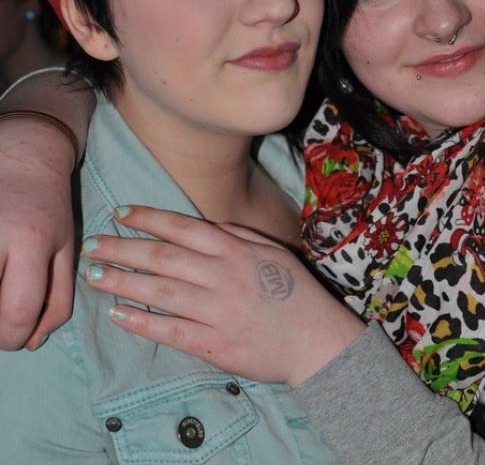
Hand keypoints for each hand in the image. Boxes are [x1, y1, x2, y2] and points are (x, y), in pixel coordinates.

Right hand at [0, 118, 75, 349]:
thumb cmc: (50, 209)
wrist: (24, 160)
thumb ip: (58, 298)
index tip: (20, 336)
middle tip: (4, 323)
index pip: (20, 309)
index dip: (17, 336)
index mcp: (32, 242)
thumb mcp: (66, 250)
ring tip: (0, 294)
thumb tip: (35, 341)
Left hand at [83, 205, 365, 385]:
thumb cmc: (294, 291)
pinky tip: (117, 315)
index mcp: (236, 250)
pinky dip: (141, 323)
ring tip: (94, 276)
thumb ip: (236, 235)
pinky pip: (171, 332)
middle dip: (123, 249)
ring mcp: (217, 311)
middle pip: (163, 258)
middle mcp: (222, 276)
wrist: (316, 340)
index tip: (119, 214)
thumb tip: (199, 225)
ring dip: (122, 282)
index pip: (183, 228)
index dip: (147, 218)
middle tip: (93, 245)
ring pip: (160, 293)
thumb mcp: (270, 251)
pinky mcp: (214, 345)